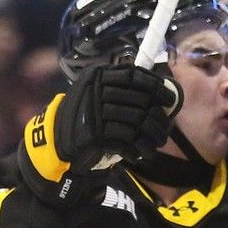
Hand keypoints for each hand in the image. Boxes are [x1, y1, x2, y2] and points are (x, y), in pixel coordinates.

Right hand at [18, 63, 180, 207]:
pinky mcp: (96, 131)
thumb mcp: (98, 94)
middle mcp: (96, 88)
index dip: (156, 86)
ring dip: (152, 134)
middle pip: (141, 99)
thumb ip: (122, 89)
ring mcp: (95, 109)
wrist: (57, 140)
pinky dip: (138, 146)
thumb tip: (159, 91)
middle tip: (164, 130)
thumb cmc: (86, 117)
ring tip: (156, 143)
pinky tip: (140, 152)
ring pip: (138, 119)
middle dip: (158, 117)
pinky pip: (128, 137)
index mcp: (98, 75)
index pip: (134, 75)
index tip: (169, 98)